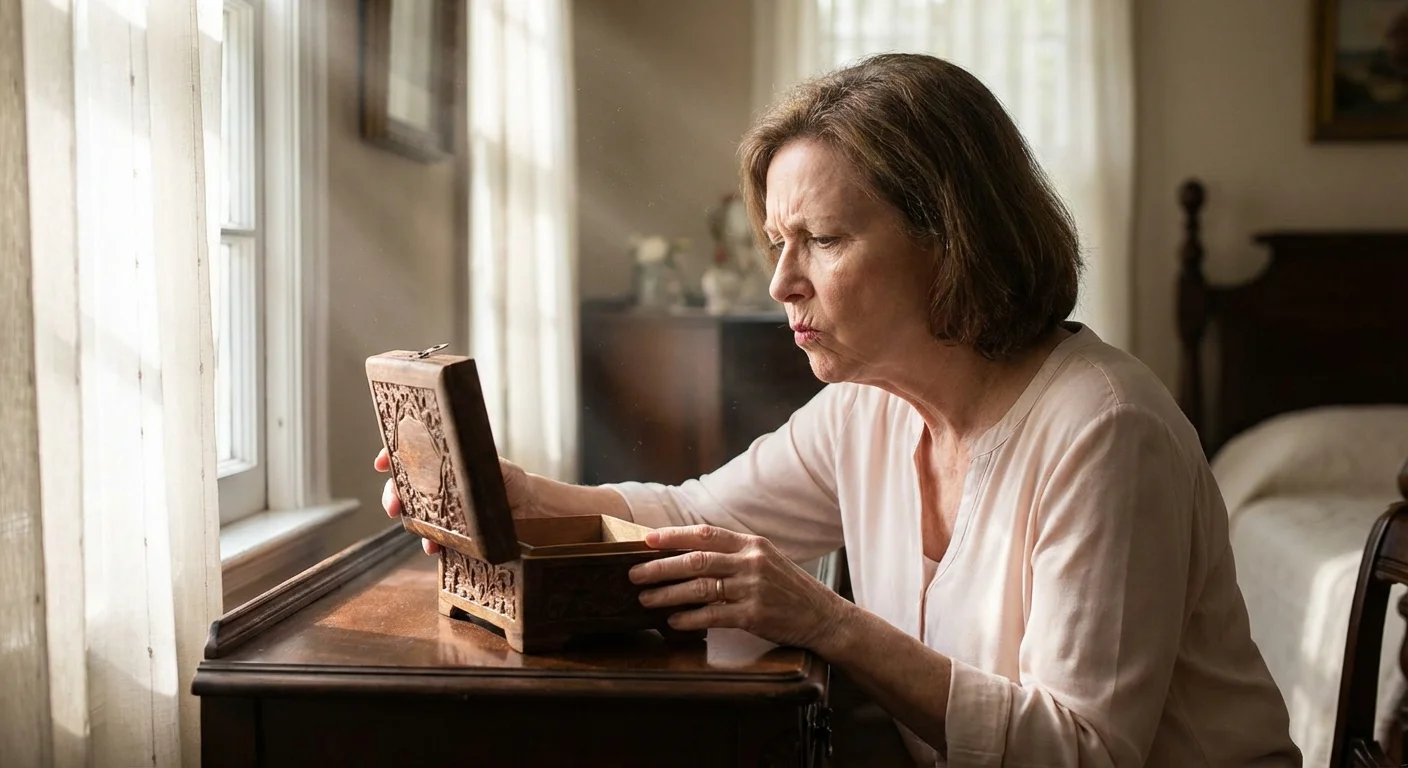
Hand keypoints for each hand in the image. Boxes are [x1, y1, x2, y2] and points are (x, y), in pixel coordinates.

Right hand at [374, 447, 542, 554]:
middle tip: (393, 505)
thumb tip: (465, 459)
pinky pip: (432, 540)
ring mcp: (441, 512)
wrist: (530, 512)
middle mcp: (437, 488)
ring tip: (417, 529)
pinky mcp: (450, 535)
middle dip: (392, 495)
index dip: (392, 457)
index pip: (410, 456)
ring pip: (414, 516)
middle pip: (403, 488)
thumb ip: (478, 463)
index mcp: (444, 464)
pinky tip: (433, 547)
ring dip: (411, 524)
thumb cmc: (511, 482)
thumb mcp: (496, 467)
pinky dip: (430, 544)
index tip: (382, 463)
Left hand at [629, 525, 847, 650]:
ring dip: (668, 594)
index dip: (673, 536)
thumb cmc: (788, 588)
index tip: (647, 540)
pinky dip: (689, 619)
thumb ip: (733, 554)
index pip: (705, 534)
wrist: (823, 616)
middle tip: (634, 574)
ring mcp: (753, 589)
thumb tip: (690, 552)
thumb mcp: (765, 559)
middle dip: (660, 567)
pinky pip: (712, 615)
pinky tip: (673, 621)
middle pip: (696, 560)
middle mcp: (751, 562)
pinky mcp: (754, 615)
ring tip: (646, 599)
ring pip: (699, 588)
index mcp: (751, 544)